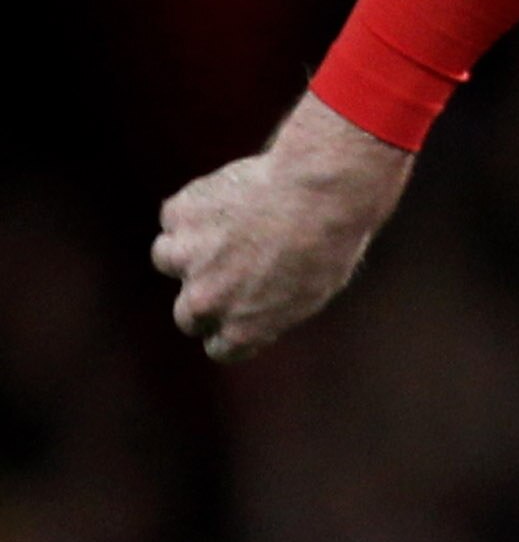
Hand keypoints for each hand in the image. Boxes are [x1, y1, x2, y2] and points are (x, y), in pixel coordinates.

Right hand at [151, 91, 413, 363]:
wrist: (318, 195)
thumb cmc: (329, 243)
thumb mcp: (312, 292)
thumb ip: (272, 307)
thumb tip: (257, 301)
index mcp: (243, 330)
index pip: (220, 347)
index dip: (232, 328)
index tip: (244, 311)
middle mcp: (207, 301)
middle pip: (187, 314)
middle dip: (204, 297)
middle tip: (228, 270)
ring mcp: (187, 257)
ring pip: (166, 258)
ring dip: (187, 249)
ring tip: (221, 229)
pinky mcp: (180, 215)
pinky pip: (176, 216)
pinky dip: (194, 209)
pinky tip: (226, 196)